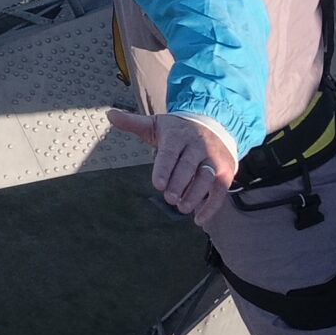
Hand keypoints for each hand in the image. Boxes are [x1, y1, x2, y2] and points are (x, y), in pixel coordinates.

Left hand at [108, 110, 238, 225]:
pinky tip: (199, 220)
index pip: (171, 152)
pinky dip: (211, 207)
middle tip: (169, 198)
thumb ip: (133, 123)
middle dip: (180, 183)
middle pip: (189, 166)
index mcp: (178, 135)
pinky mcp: (226, 171)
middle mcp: (199, 145)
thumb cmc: (178, 131)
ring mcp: (214, 158)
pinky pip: (220, 191)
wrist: (215, 123)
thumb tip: (110, 114)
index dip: (165, 168)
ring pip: (207, 178)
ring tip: (182, 208)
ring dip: (195, 194)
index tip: (158, 185)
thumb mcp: (156, 124)